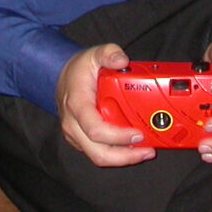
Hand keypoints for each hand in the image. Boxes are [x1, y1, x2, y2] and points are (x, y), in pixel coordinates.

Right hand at [56, 43, 155, 167]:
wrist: (64, 78)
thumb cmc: (79, 70)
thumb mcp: (94, 54)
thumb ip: (109, 53)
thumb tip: (122, 60)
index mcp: (77, 105)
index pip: (95, 130)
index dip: (118, 137)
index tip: (138, 133)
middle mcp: (74, 125)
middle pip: (99, 153)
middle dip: (125, 156)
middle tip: (147, 150)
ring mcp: (77, 135)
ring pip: (99, 157)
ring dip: (124, 158)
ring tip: (145, 151)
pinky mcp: (82, 141)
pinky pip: (99, 153)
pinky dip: (118, 155)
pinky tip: (133, 147)